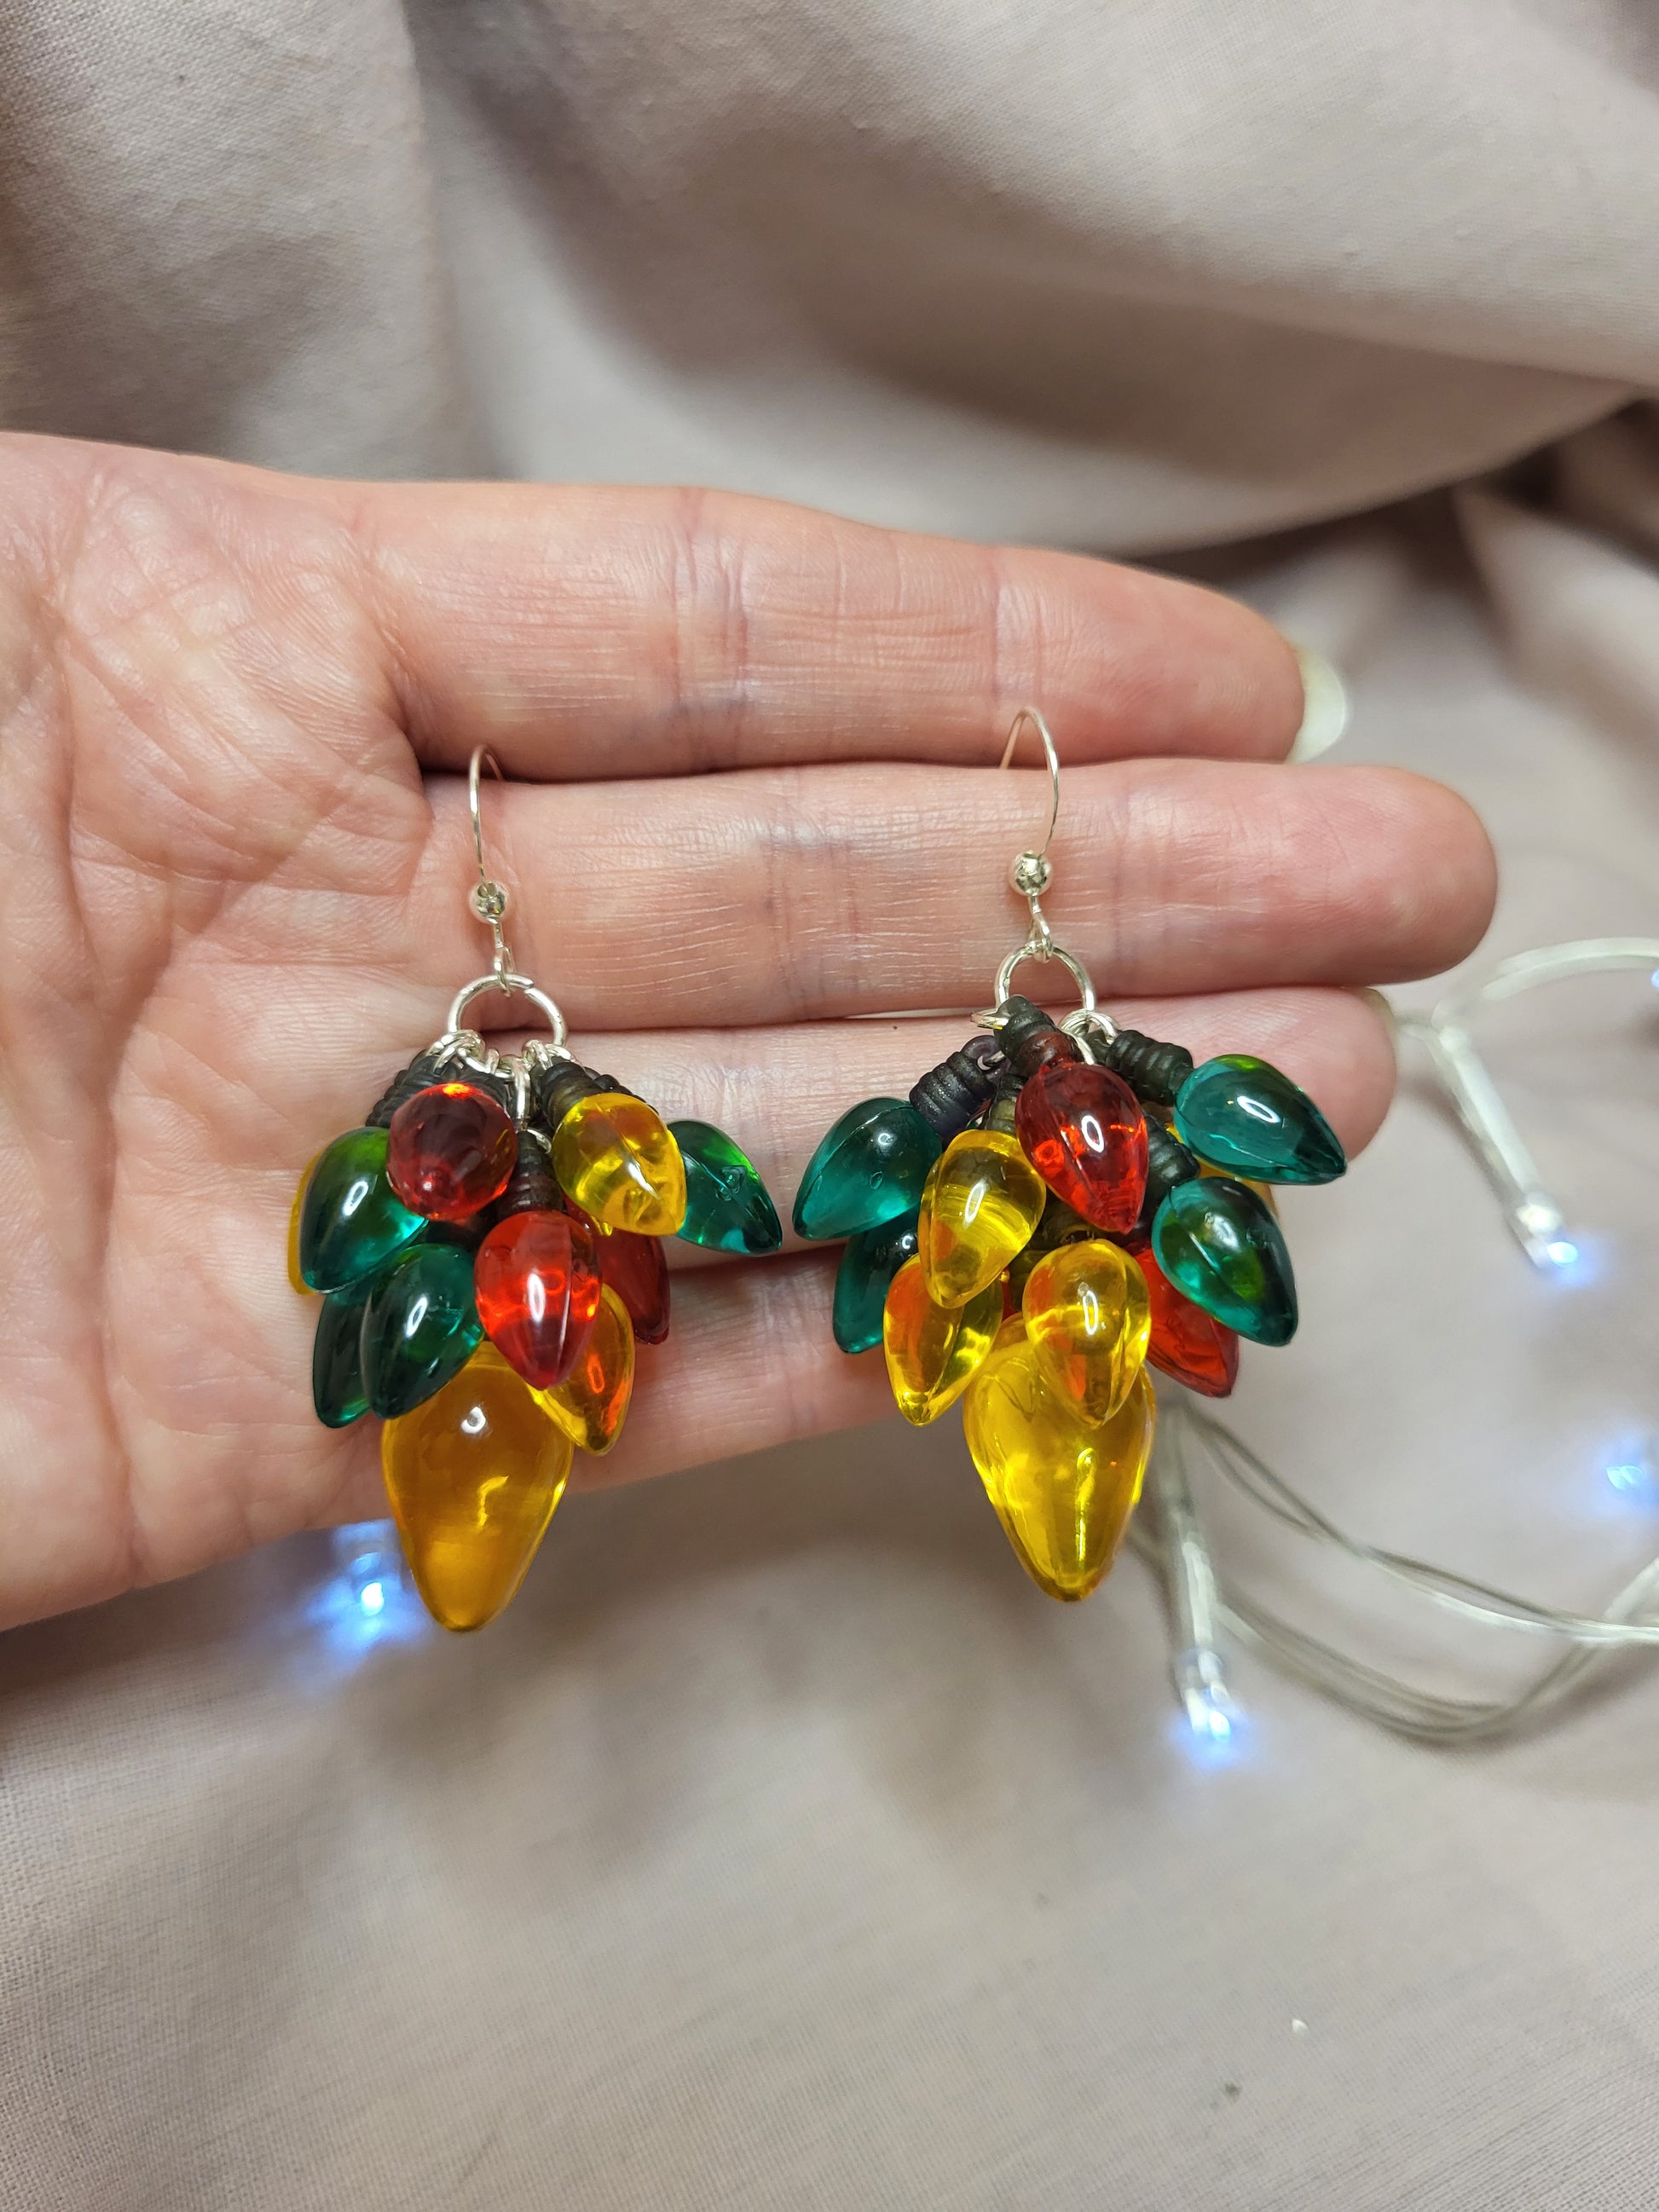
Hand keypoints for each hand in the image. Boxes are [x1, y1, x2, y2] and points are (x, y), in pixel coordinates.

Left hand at [0, 435, 1493, 1625]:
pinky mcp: (267, 1416)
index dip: (976, 656)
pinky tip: (1036, 1297)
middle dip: (1109, 880)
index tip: (1226, 685)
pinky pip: (596, 1373)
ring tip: (1306, 1091)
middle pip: (783, 877)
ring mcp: (316, 1162)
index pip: (678, 635)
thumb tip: (237, 269)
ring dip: (1032, 1108)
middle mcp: (314, 895)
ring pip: (740, 1122)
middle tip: (1388, 883)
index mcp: (212, 648)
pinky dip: (812, 1348)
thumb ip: (93, 511)